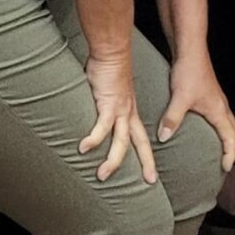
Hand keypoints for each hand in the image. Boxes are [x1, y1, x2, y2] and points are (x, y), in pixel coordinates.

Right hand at [79, 51, 156, 184]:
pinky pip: (102, 126)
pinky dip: (94, 138)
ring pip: (121, 141)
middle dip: (146, 163)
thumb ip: (106, 108)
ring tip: (102, 176)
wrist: (112, 52)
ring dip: (113, 160)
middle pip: (140, 143)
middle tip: (150, 182)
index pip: (142, 139)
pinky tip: (83, 149)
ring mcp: (120, 110)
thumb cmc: (109, 71)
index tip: (151, 173)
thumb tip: (98, 118)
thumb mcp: (113, 95)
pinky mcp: (108, 104)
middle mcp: (129, 114)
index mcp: (131, 113)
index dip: (147, 156)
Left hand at [157, 52, 234, 170]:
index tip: (226, 167)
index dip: (230, 154)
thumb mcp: (179, 98)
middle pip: (234, 131)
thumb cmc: (190, 72)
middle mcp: (221, 106)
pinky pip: (220, 115)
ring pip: (228, 122)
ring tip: (218, 148)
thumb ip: (172, 119)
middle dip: (231, 147)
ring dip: (226, 136)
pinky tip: (206, 127)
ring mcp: (217, 100)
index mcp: (218, 110)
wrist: (191, 52)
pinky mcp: (210, 95)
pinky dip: (219, 126)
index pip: (231, 138)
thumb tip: (164, 137)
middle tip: (224, 161)